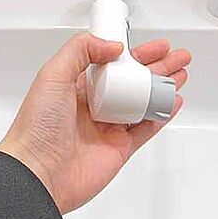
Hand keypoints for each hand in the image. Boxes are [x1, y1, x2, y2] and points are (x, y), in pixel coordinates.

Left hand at [0, 33, 190, 212]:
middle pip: (133, 81)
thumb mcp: (53, 74)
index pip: (112, 63)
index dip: (136, 53)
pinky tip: (172, 102)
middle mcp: (94, 106)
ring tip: (180, 75)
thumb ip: (81, 50)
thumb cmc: (37, 126)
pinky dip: (161, 115)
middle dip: (157, 67)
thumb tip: (113, 47)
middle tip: (177, 57)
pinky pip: (146, 128)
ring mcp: (108, 128)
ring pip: (142, 102)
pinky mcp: (119, 149)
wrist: (39, 172)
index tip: (155, 46)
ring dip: (162, 87)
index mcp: (76, 87)